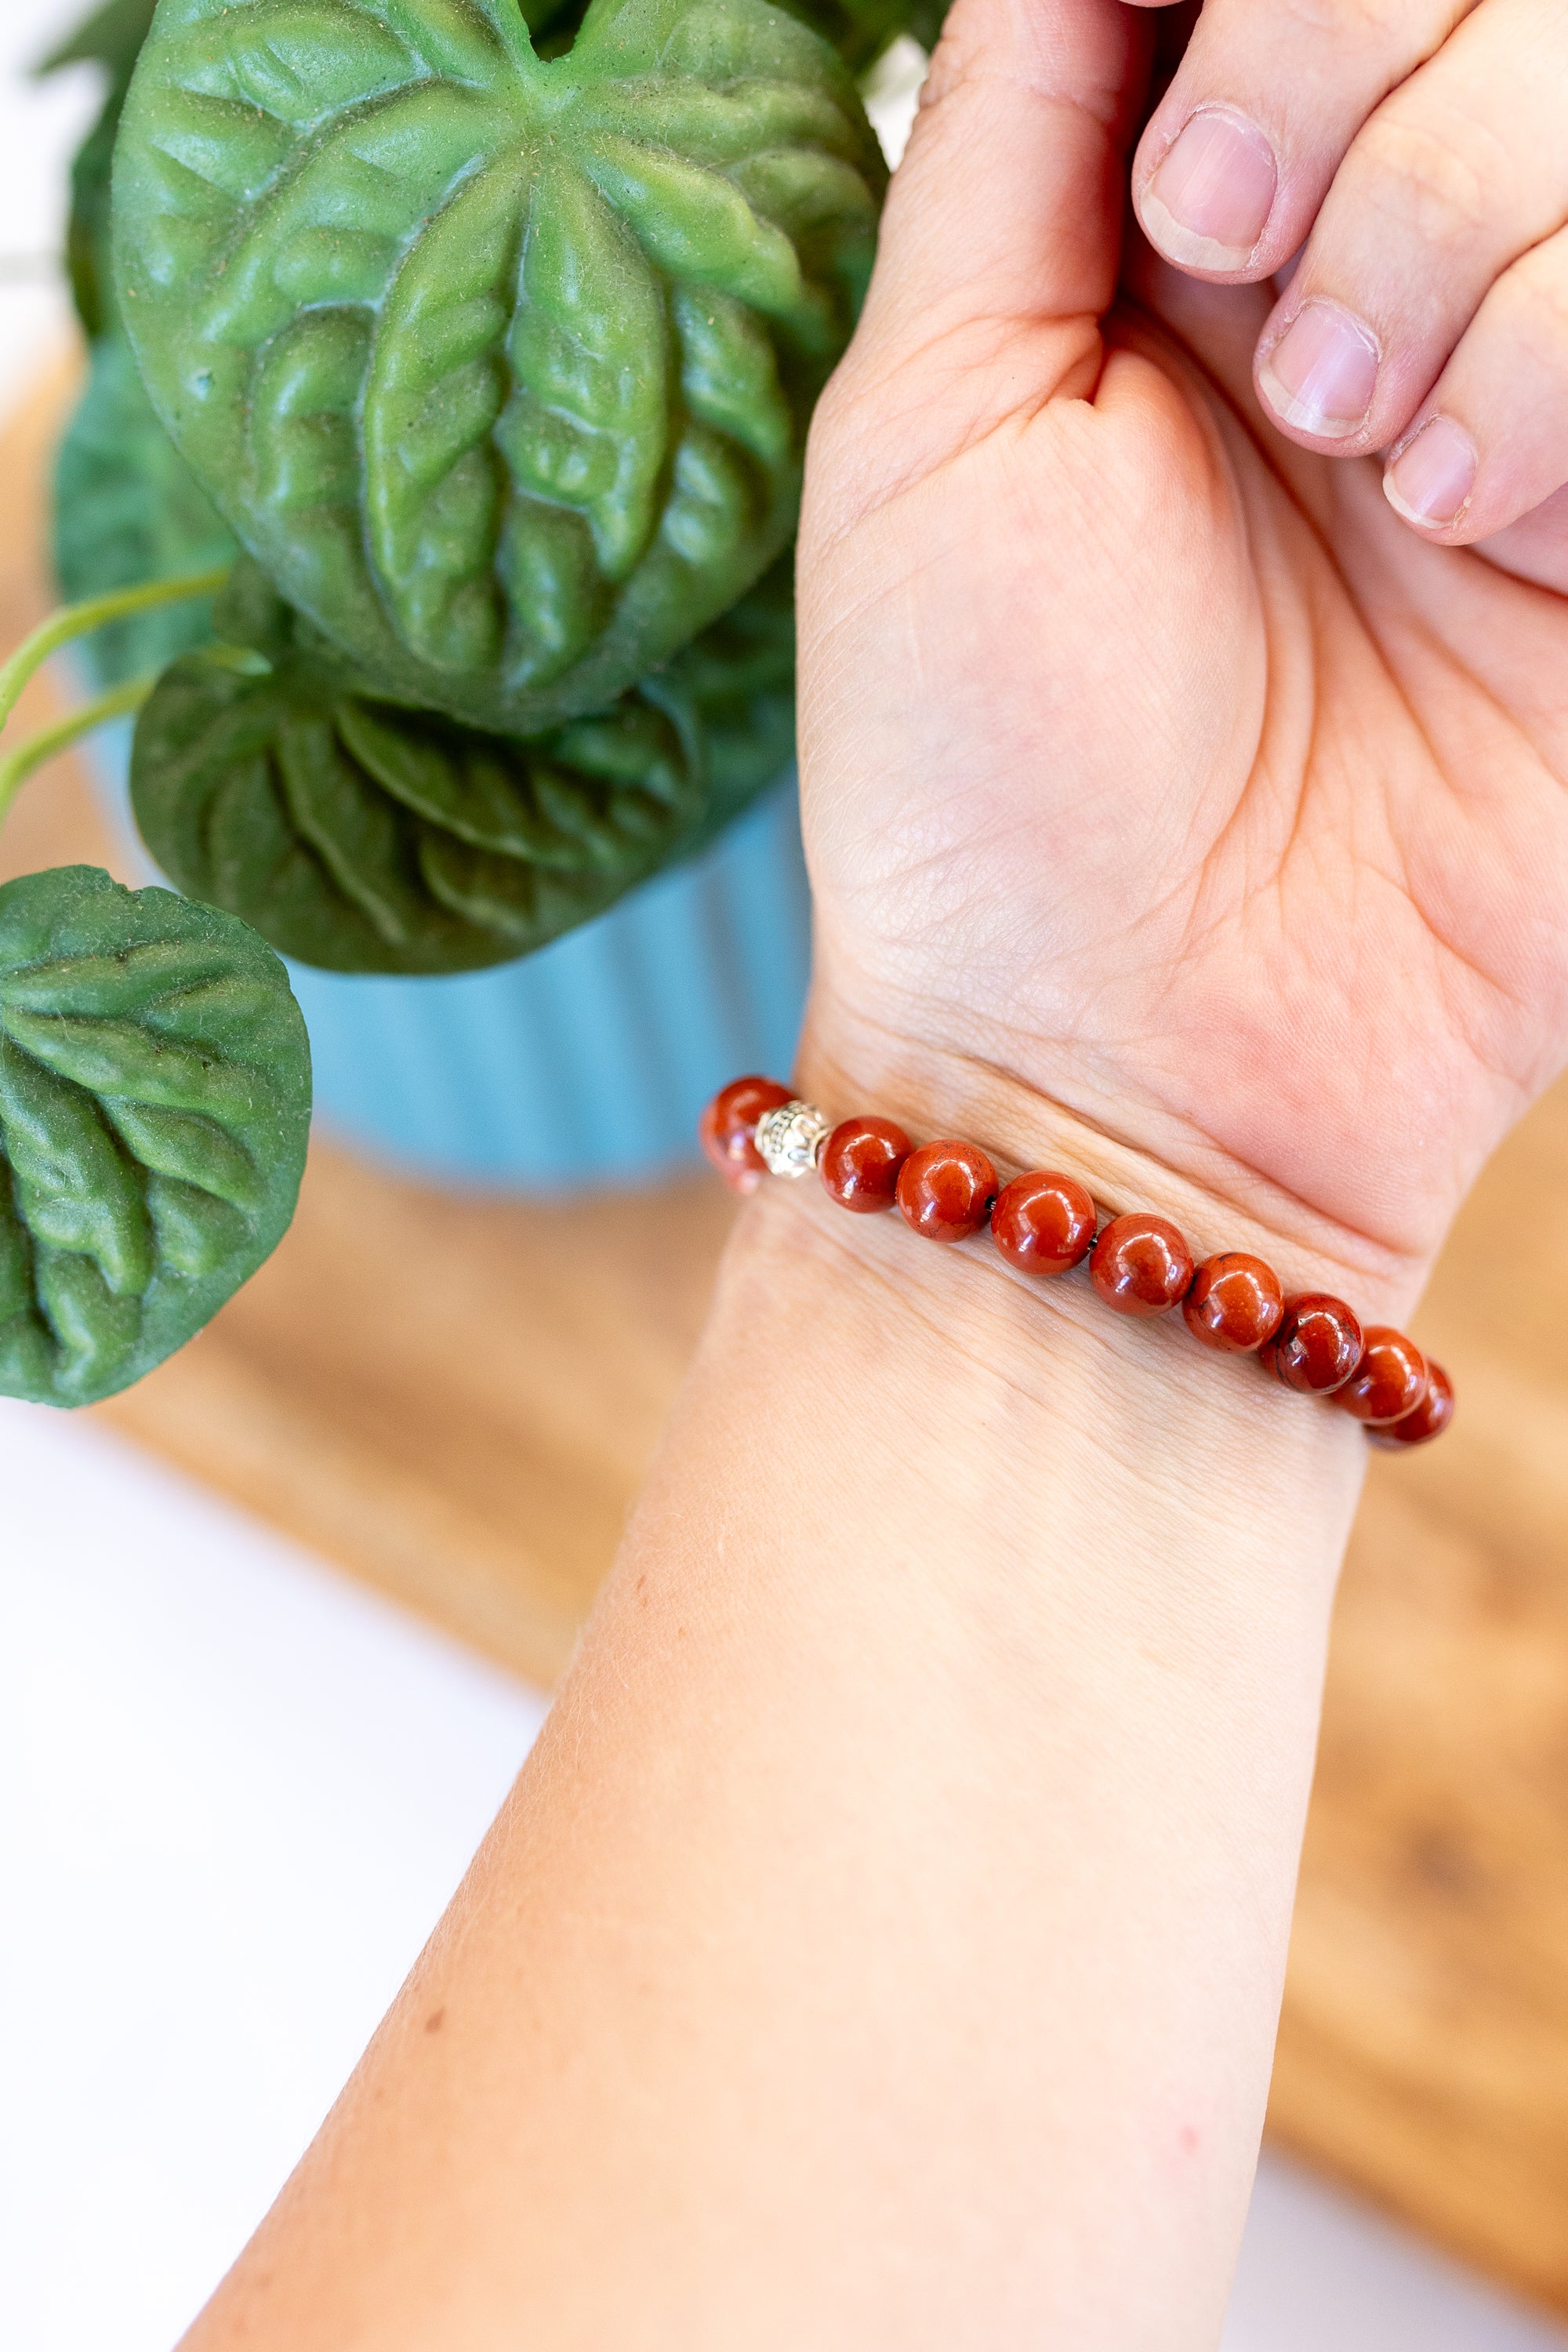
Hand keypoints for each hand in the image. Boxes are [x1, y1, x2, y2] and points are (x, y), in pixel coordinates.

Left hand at [797, 0, 1567, 1314]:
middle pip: (1488, 5)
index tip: (1186, 202)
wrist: (1128, 1054)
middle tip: (1273, 364)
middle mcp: (1376, 272)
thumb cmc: (981, 766)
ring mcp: (1526, 395)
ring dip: (1470, 270)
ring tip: (1378, 484)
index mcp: (1189, 223)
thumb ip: (1015, 128)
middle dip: (1370, 111)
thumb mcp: (928, 417)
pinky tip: (1491, 541)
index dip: (1287, 25)